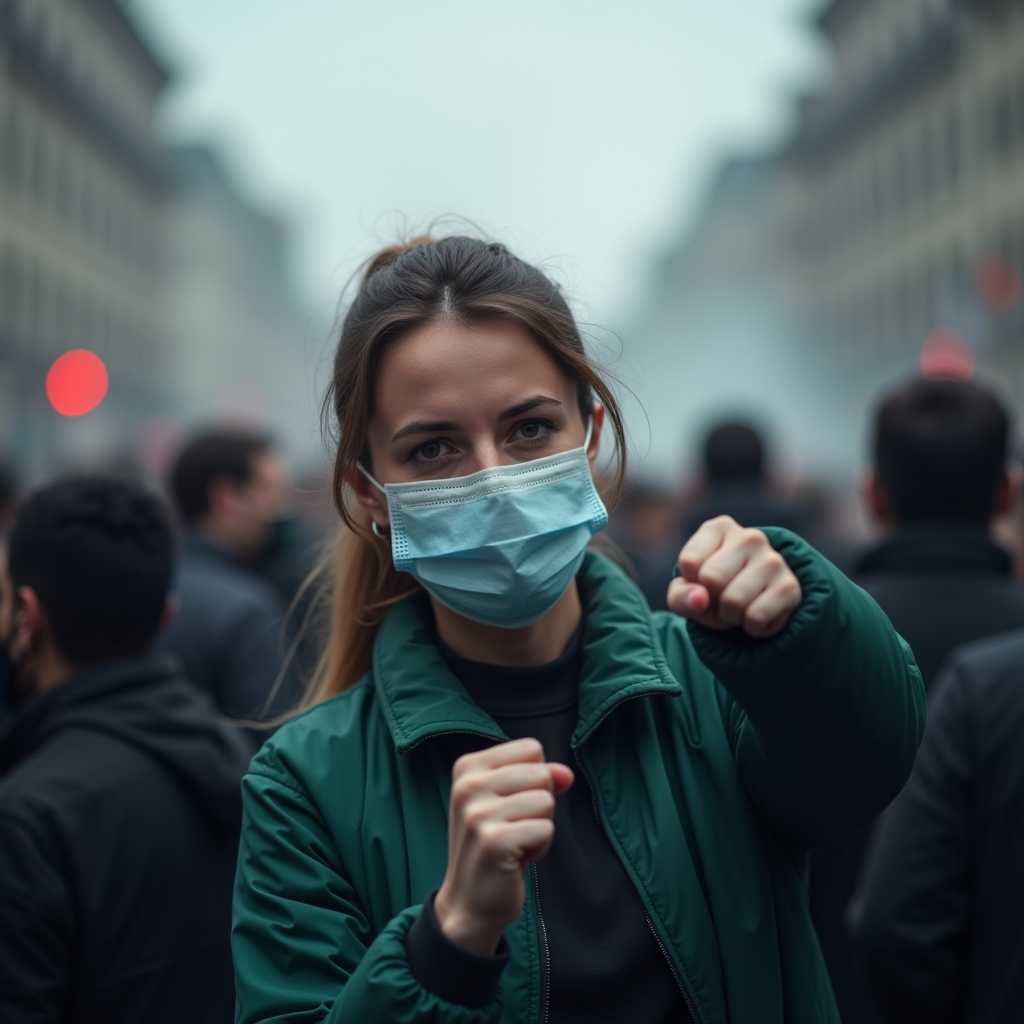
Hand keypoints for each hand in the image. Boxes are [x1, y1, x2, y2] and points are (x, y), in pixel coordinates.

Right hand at [434, 738, 573, 955]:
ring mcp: (477, 813)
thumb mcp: (513, 801)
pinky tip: (516, 859)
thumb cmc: (495, 843)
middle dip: (540, 804)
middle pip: (541, 773)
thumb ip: (541, 778)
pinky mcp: (494, 841)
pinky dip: (540, 847)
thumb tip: (566, 774)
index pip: (531, 749)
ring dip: (540, 827)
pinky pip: (546, 829)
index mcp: (468, 766)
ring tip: (514, 843)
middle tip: (513, 828)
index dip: (535, 778)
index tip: (511, 804)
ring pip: (546, 801)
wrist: (470, 902)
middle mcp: (468, 785)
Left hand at [667, 516, 801, 637]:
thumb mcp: (685, 592)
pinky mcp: (789, 587)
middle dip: (711, 600)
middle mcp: (750, 537)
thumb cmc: (712, 590)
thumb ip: (680, 596)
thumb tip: (700, 599)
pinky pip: (756, 617)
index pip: (690, 562)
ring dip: (730, 616)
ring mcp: (773, 560)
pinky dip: (749, 626)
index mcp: (719, 528)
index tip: (702, 580)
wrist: (752, 604)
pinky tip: (756, 614)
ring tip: (739, 605)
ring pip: (733, 601)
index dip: (691, 582)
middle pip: (712, 578)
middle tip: (721, 596)